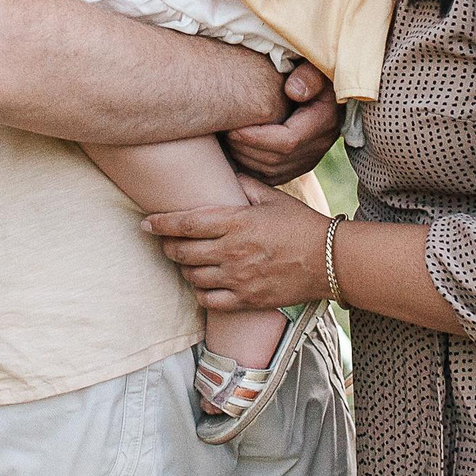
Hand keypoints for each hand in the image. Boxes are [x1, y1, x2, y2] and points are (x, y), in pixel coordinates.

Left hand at [145, 176, 330, 311]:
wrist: (330, 261)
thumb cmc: (301, 225)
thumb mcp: (272, 197)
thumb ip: (242, 186)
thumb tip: (221, 175)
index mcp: (236, 222)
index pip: (185, 223)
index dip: (160, 223)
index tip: (145, 223)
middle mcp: (232, 252)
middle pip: (182, 251)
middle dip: (166, 245)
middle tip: (163, 240)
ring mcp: (238, 278)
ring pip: (192, 276)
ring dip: (182, 267)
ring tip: (183, 260)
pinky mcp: (247, 299)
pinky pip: (209, 300)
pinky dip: (199, 291)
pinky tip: (201, 283)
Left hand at [223, 64, 338, 184]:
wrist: (320, 86)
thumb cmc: (310, 71)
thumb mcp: (314, 67)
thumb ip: (307, 75)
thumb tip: (292, 91)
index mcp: (324, 122)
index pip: (288, 141)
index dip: (257, 138)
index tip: (233, 128)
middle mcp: (319, 145)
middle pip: (276, 160)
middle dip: (245, 149)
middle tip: (223, 132)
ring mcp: (309, 159)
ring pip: (272, 172)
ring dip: (244, 159)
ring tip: (226, 139)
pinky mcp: (297, 166)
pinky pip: (270, 177)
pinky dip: (249, 169)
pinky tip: (232, 152)